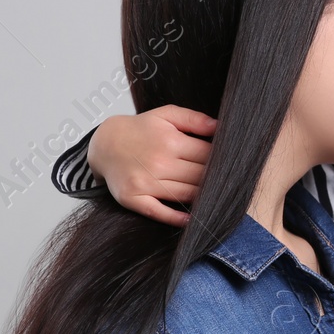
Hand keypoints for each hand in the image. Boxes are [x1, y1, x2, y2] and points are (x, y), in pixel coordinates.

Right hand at [85, 105, 215, 226]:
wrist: (104, 143)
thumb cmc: (139, 130)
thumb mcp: (166, 114)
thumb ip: (194, 119)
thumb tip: (221, 127)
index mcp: (170, 141)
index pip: (208, 156)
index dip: (221, 160)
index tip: (228, 163)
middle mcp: (158, 163)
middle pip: (200, 177)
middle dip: (214, 178)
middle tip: (225, 180)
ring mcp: (145, 183)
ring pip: (186, 195)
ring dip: (202, 196)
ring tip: (214, 196)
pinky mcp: (133, 198)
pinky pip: (160, 213)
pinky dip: (177, 218)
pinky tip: (191, 218)